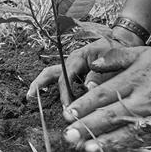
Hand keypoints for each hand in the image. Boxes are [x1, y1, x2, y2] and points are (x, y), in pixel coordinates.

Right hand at [26, 26, 143, 104]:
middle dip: (40, 84)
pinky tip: (47, 96)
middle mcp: (71, 61)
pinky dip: (51, 86)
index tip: (67, 107)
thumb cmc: (116, 51)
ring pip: (51, 73)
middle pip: (51, 71)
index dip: (64, 92)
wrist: (119, 44)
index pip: (66, 76)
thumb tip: (89, 89)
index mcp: (79, 57)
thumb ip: (101, 75)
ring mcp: (71, 66)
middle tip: (30, 97)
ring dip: (40, 84)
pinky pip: (59, 78)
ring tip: (30, 96)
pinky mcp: (74, 71)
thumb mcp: (111, 61)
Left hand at [62, 46, 150, 151]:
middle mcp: (145, 98)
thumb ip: (116, 56)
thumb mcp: (143, 53)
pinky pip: (146, 140)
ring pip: (128, 131)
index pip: (105, 93)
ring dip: (107, 141)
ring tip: (87, 148)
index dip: (85, 104)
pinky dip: (129, 146)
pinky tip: (114, 150)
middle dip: (89, 125)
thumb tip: (94, 64)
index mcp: (136, 77)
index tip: (68, 113)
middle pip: (112, 114)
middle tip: (69, 134)